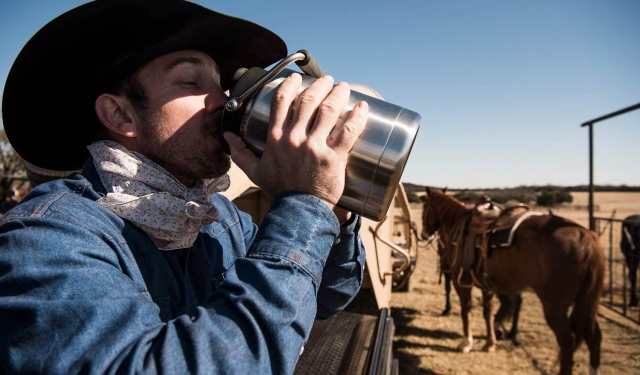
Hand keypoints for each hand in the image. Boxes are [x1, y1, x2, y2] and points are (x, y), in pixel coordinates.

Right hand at [224, 73, 367, 209]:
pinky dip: (357, 116)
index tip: (298, 77)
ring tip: (344, 87)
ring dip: (338, 94)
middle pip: (309, 101)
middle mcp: (294, 139)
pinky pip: (348, 131)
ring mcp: (314, 148)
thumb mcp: (256, 171)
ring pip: (329, 110)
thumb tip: (227, 136)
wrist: (298, 211)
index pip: (281, 101)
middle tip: (328, 81)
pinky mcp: (333, 158)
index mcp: (276, 138)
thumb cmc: (280, 190)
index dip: (290, 84)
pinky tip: (362, 107)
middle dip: (320, 85)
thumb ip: (240, 153)